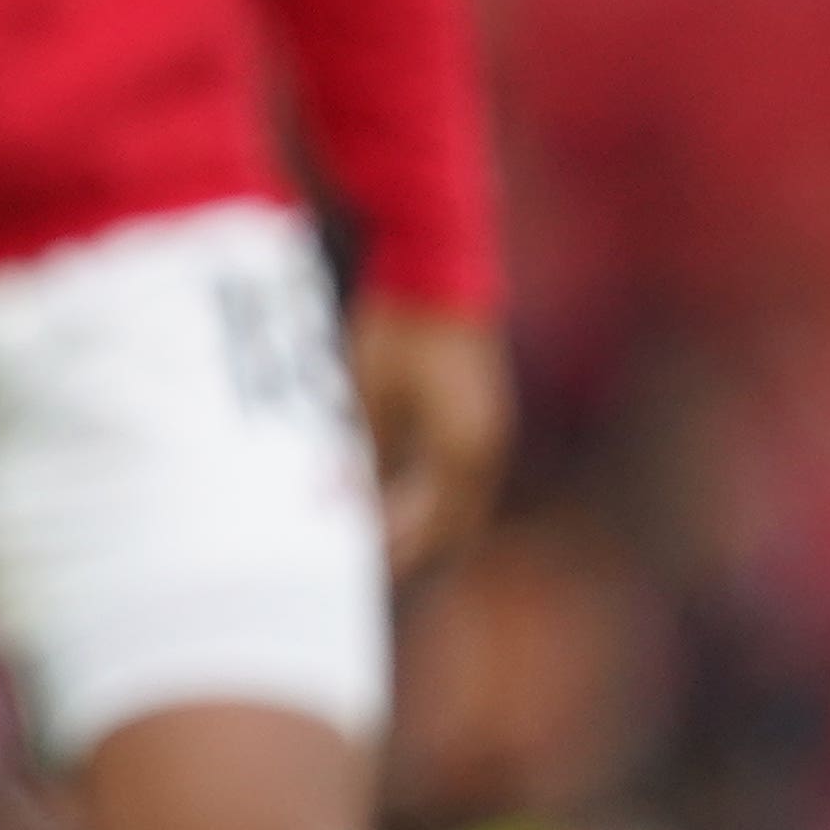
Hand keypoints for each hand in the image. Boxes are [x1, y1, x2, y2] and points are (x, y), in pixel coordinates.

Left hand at [350, 301, 510, 579]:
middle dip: (413, 541)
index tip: (359, 562)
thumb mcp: (369, 395)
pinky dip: (429, 487)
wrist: (436, 267)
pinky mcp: (479, 409)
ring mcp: (488, 428)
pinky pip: (456, 468)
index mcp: (461, 452)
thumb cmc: (400, 329)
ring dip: (424, 516)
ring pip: (457, 495)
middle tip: (370, 559)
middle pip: (453, 519)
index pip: (431, 524)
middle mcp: (485, 448)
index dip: (395, 546)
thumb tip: (341, 502)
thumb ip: (361, 453)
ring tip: (380, 531)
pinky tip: (396, 488)